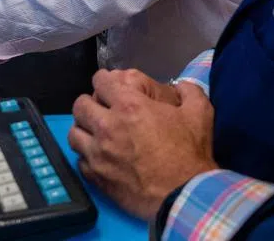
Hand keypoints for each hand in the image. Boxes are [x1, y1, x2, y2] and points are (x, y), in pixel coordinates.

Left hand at [69, 69, 215, 219]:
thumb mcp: (200, 112)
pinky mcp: (96, 177)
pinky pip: (80, 159)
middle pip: (81, 105)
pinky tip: (101, 156)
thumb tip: (180, 86)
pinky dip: (87, 154)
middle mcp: (107, 127)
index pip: (101, 81)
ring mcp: (98, 154)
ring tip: (97, 132)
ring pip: (74, 132)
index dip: (105, 79)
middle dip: (91, 102)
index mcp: (130, 106)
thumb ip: (188, 91)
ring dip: (84, 128)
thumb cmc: (190, 152)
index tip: (111, 85)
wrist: (184, 194)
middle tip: (103, 108)